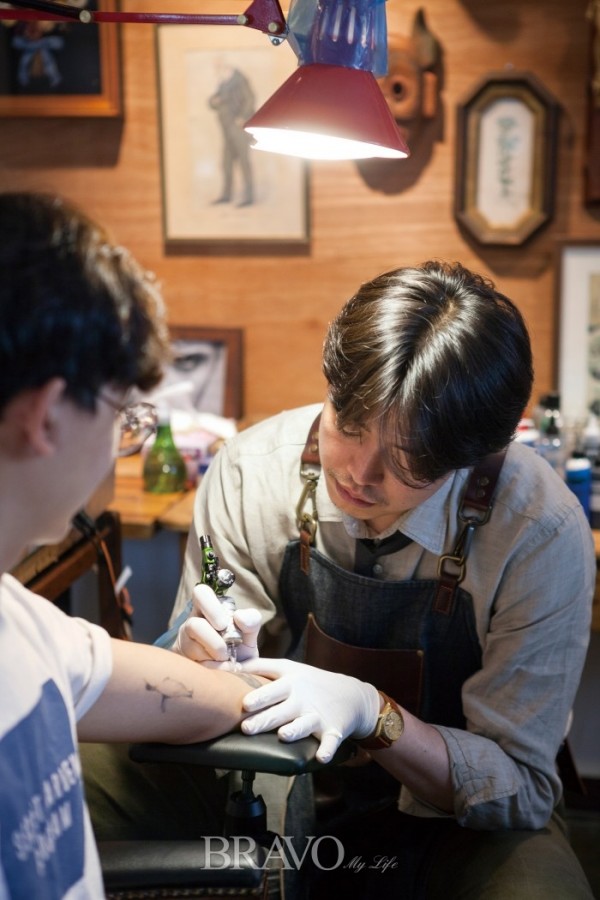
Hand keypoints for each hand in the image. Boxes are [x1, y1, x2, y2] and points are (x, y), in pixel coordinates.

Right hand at [172, 583, 260, 665]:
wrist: (231, 672)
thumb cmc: (239, 646)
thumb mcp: (250, 632)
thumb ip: (252, 621)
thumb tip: (239, 617)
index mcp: (208, 609)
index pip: (201, 593)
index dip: (210, 606)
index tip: (224, 623)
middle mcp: (192, 622)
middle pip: (192, 624)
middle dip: (212, 638)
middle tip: (225, 648)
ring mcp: (184, 643)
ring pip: (192, 647)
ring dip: (213, 655)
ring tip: (225, 658)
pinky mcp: (183, 660)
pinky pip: (192, 663)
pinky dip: (208, 666)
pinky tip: (215, 666)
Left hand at [239, 658, 379, 762]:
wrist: (349, 694)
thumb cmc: (308, 682)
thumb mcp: (288, 668)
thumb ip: (258, 667)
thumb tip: (223, 665)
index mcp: (291, 683)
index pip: (272, 689)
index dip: (259, 696)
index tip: (244, 703)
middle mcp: (302, 699)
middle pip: (282, 710)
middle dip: (265, 719)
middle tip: (248, 727)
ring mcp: (318, 715)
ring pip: (304, 725)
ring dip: (295, 731)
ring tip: (283, 735)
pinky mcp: (333, 731)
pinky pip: (330, 742)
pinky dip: (327, 750)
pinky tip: (322, 757)